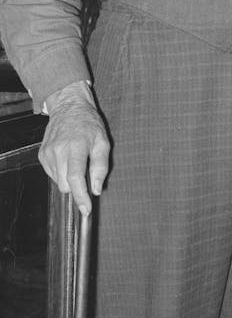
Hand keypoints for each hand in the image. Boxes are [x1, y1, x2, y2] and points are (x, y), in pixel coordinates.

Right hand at [38, 81, 109, 216]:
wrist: (69, 107)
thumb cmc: (89, 124)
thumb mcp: (103, 141)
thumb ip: (101, 166)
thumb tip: (96, 189)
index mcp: (75, 147)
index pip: (75, 178)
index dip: (81, 197)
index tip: (86, 210)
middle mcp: (58, 151)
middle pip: (66, 185)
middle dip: (77, 186)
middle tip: (87, 172)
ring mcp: (47, 153)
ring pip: (58, 182)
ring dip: (69, 179)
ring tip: (77, 160)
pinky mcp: (41, 155)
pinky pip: (52, 174)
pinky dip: (62, 172)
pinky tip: (68, 158)